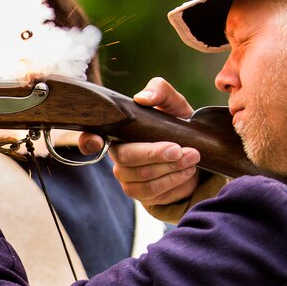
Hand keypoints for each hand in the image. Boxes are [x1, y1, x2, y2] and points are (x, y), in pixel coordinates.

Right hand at [79, 77, 200, 206]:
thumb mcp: (173, 102)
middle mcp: (117, 156)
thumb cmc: (178, 122)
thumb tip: (142, 98)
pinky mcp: (142, 195)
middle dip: (156, 154)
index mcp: (118, 132)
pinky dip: (174, 182)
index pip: (90, 138)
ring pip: (143, 178)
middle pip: (127, 158)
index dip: (88, 141)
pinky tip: (188, 171)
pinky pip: (153, 193)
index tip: (97, 141)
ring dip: (170, 168)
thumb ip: (160, 91)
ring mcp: (127, 178)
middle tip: (180, 149)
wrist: (198, 149)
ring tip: (192, 157)